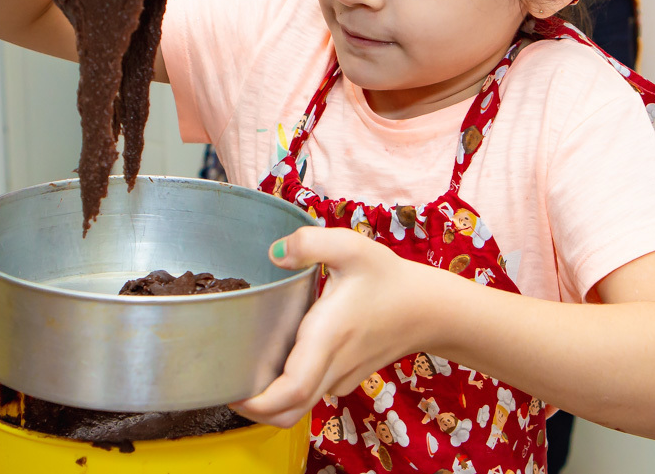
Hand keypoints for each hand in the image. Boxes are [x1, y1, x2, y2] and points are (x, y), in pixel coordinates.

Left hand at [230, 227, 436, 427]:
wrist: (429, 308)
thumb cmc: (389, 278)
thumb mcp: (351, 247)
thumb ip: (310, 243)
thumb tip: (273, 253)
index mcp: (328, 339)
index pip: (290, 391)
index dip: (256, 403)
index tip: (230, 392)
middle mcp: (332, 367)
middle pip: (287, 412)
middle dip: (252, 410)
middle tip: (224, 384)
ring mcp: (341, 377)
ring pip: (298, 406)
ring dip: (269, 399)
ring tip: (243, 368)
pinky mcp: (346, 377)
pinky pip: (312, 392)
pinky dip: (289, 387)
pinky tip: (277, 358)